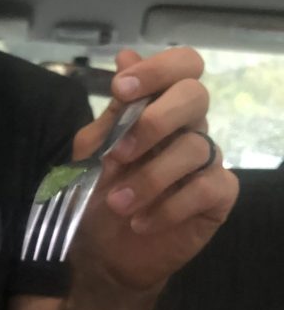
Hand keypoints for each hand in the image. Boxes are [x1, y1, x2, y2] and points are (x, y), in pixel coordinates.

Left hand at [71, 47, 238, 290]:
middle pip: (196, 96)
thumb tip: (126, 56)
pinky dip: (169, 207)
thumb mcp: (92, 153)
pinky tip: (142, 223)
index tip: (121, 89)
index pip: (181, 66)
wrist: (104, 253)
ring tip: (117, 204)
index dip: (157, 70)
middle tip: (120, 155)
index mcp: (158, 108)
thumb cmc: (97, 196)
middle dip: (155, 122)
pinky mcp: (218, 196)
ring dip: (149, 178)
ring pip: (196, 148)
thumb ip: (112, 112)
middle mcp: (188, 127)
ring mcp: (206, 160)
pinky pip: (206, 188)